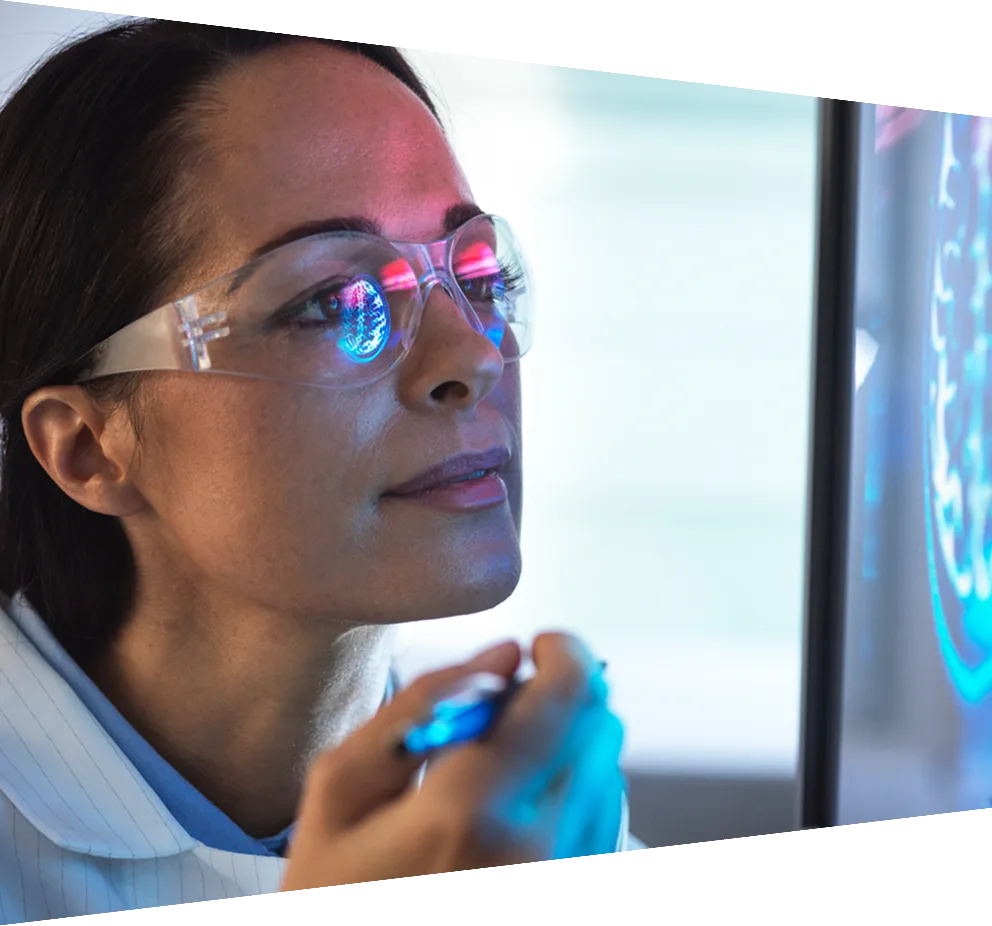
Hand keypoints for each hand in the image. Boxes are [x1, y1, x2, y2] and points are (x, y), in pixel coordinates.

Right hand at [281, 633, 624, 889]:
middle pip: (601, 724)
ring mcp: (565, 876)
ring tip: (499, 776)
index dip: (560, 650)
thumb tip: (505, 655)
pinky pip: (604, 823)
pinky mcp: (573, 885)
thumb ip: (423, 704)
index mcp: (470, 811)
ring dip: (567, 746)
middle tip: (506, 709)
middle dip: (562, 695)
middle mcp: (538, 849)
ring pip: (608, 770)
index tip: (533, 648)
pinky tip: (515, 817)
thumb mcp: (340, 791)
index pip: (567, 694)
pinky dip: (572, 795)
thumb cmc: (331, 897)